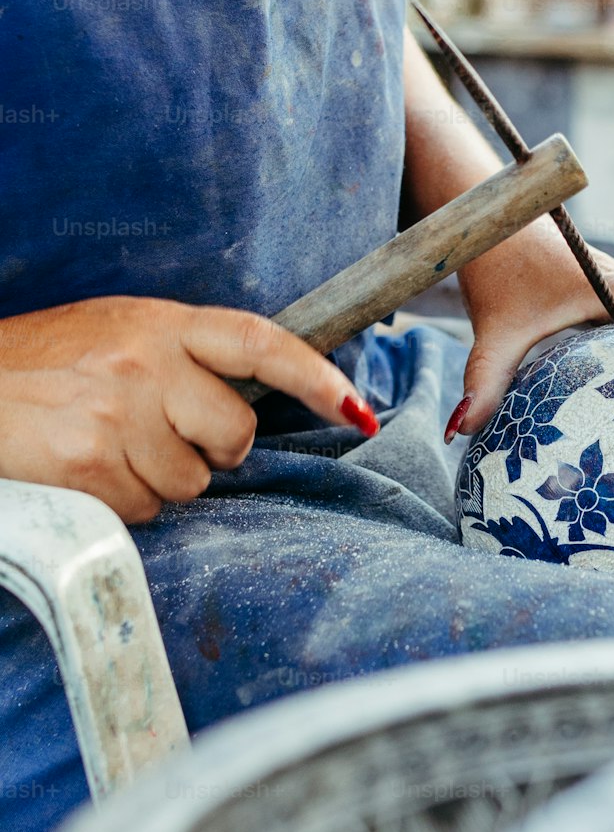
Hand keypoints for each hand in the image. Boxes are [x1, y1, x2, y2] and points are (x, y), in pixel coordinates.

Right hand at [0, 296, 379, 523]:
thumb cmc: (39, 366)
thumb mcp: (115, 334)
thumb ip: (181, 357)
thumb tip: (249, 402)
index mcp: (160, 322)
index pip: (260, 342)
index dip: (316, 377)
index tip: (357, 409)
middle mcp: (146, 361)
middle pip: (236, 434)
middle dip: (209, 449)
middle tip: (157, 434)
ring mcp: (118, 412)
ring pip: (191, 483)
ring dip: (157, 480)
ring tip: (106, 448)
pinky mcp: (90, 463)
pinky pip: (145, 509)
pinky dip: (122, 504)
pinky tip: (85, 473)